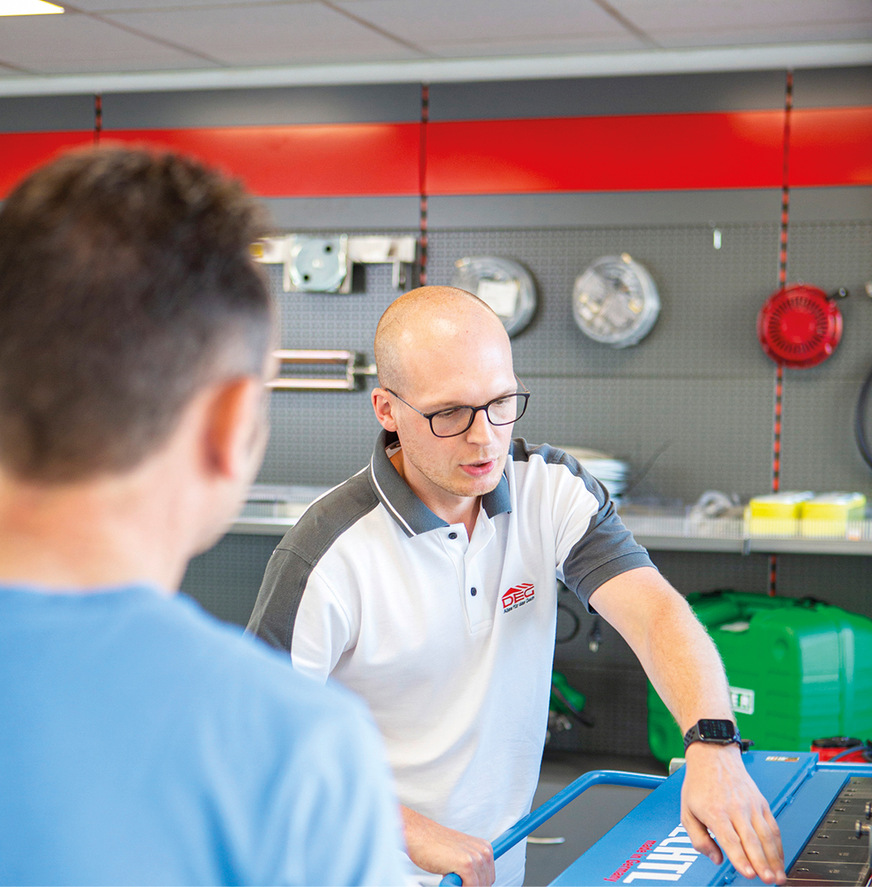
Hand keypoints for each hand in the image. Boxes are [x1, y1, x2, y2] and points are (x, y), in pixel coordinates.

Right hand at [401, 806, 494, 885]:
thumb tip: (476, 884)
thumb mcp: (460, 854)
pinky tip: (446, 877)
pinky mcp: (466, 864)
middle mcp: (484, 851)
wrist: (419, 835)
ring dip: (461, 885)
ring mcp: (476, 857)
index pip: (489, 878)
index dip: (475, 884)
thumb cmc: (435, 846)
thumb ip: (471, 867)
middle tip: (453, 877)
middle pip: (485, 884)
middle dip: (469, 885)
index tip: (462, 881)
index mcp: (485, 848)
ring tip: (448, 874)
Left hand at [681, 743, 785, 884]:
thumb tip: (715, 858)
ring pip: (766, 835)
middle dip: (762, 863)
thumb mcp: (687, 810)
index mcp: (715, 811)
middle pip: (751, 840)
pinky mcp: (761, 803)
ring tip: (778, 877)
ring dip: (775, 858)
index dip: (740, 858)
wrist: (712, 755)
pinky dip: (778, 845)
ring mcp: (750, 805)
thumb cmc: (698, 783)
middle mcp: (735, 808)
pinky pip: (773, 827)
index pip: (730, 839)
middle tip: (768, 880)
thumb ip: (698, 838)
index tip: (749, 874)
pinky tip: (780, 859)